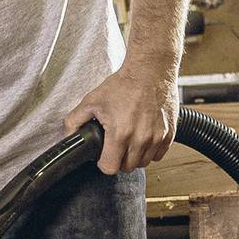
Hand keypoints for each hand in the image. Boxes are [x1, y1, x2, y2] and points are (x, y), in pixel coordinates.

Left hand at [66, 54, 180, 175]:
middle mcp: (141, 138)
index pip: (110, 168)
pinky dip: (150, 151)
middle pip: (127, 168)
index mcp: (120, 133)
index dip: (103, 163)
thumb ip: (74, 121)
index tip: (104, 155)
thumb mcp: (92, 100)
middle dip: (119, 160)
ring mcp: (157, 137)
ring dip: (135, 156)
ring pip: (143, 163)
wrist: (150, 70)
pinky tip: (143, 137)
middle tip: (116, 146)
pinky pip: (158, 155)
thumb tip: (68, 136)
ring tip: (129, 141)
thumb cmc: (123, 84)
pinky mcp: (169, 134)